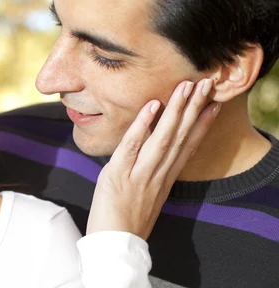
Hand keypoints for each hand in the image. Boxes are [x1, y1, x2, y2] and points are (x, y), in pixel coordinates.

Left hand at [86, 79, 220, 239]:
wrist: (114, 246)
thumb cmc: (125, 221)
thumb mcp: (145, 196)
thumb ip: (150, 174)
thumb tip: (148, 157)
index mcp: (165, 179)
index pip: (187, 147)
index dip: (202, 125)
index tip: (214, 105)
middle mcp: (158, 174)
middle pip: (180, 136)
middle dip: (194, 108)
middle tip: (206, 83)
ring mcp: (140, 174)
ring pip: (162, 137)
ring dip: (175, 110)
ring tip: (185, 87)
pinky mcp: (120, 174)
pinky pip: (133, 146)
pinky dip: (143, 125)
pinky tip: (152, 106)